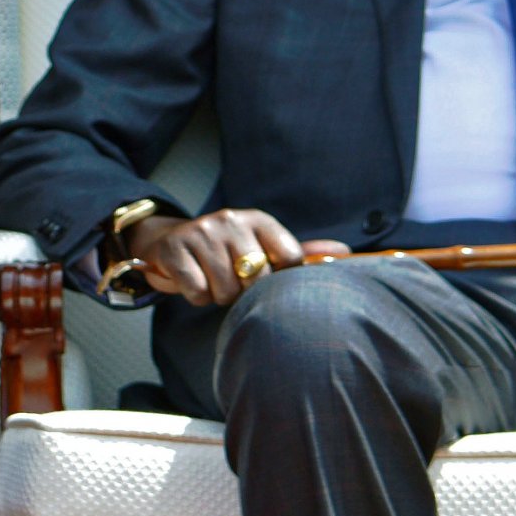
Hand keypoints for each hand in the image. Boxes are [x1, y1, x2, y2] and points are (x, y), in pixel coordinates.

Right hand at [124, 209, 351, 305]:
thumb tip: (346, 251)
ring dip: (219, 295)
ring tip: (212, 279)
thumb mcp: (262, 245)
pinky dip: (197, 296)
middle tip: (232, 280)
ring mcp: (201, 232)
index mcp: (257, 219)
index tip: (266, 275)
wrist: (170, 242)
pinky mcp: (175, 249)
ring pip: (225, 289)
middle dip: (244, 289)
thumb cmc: (226, 251)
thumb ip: (301, 251)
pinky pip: (198, 292)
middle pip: (257, 277)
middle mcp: (230, 220)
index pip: (290, 255)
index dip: (280, 276)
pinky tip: (194, 281)